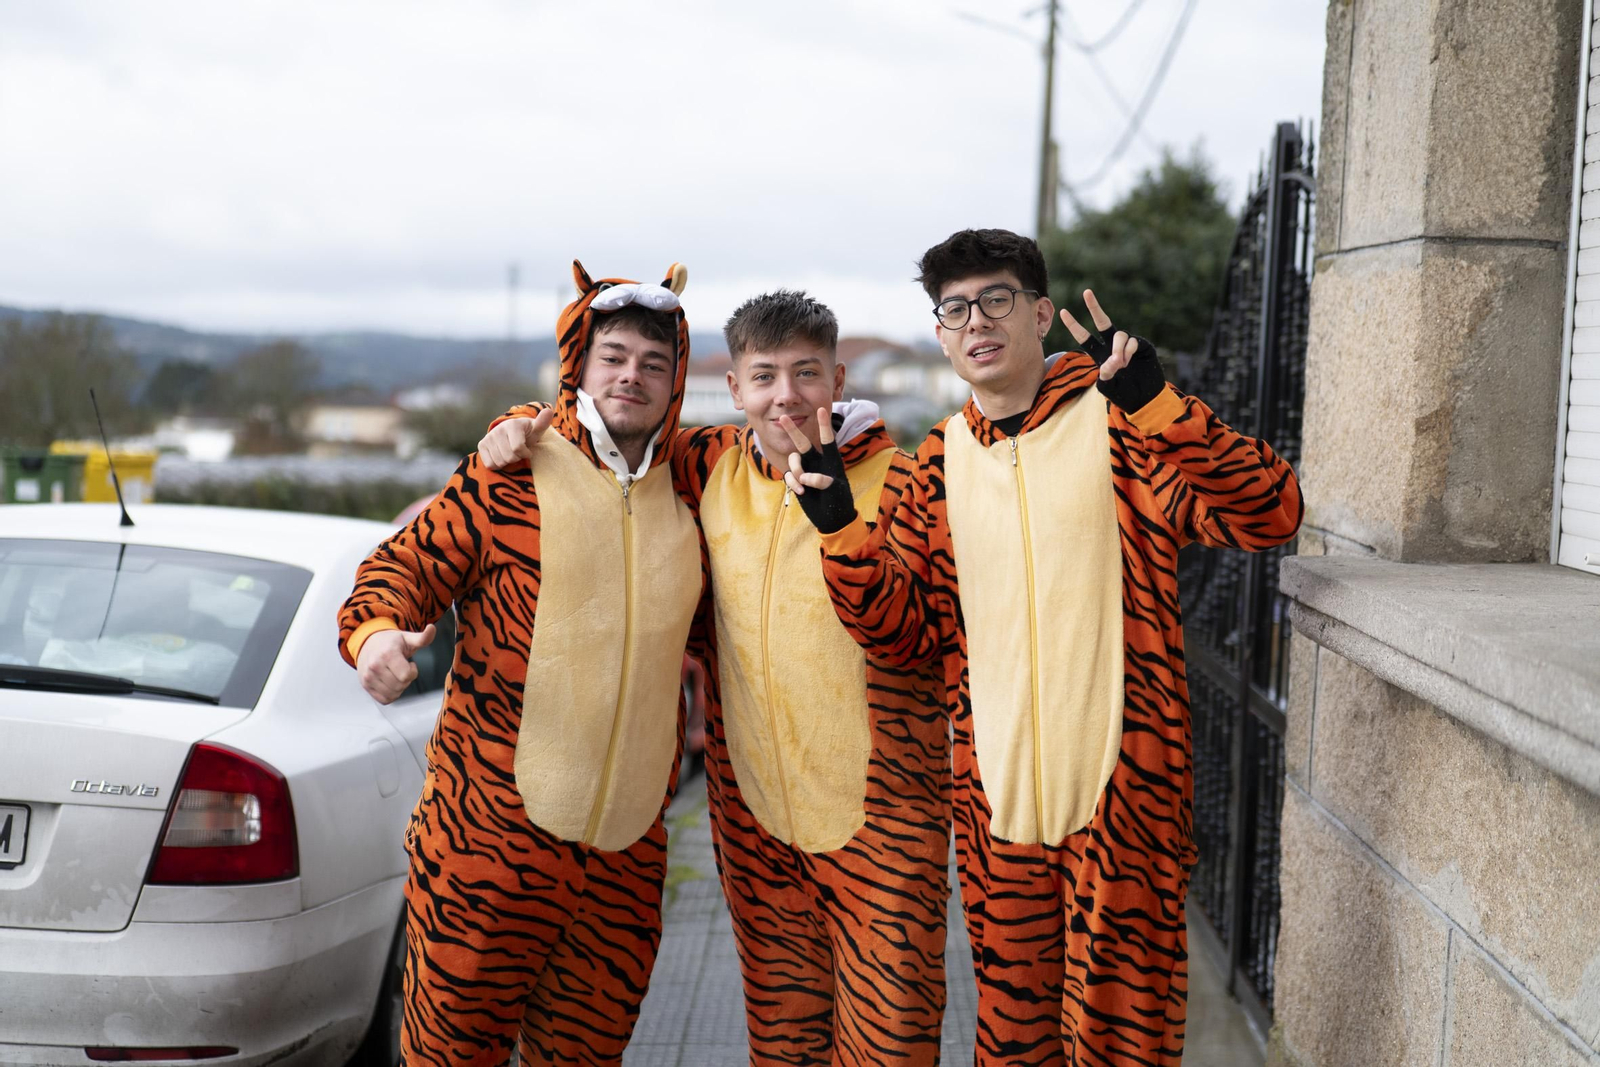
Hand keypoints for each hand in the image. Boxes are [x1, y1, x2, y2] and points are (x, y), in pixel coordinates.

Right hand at [356, 624, 434, 704]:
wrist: (368, 642)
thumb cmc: (390, 642)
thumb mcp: (407, 638)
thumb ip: (422, 638)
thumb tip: (432, 628)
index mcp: (387, 654)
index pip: (406, 676)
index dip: (413, 671)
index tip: (410, 664)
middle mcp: (375, 666)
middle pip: (400, 686)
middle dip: (406, 680)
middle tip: (401, 669)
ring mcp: (368, 677)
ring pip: (392, 695)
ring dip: (399, 688)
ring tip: (395, 675)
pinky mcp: (365, 686)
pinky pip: (384, 700)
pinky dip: (390, 695)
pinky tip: (390, 683)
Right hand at [478, 408, 553, 469]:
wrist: (512, 433)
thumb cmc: (527, 434)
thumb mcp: (537, 429)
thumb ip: (543, 423)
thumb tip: (549, 411)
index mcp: (512, 425)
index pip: (517, 448)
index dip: (525, 453)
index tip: (528, 449)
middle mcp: (498, 429)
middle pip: (509, 457)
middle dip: (517, 458)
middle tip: (518, 452)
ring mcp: (488, 437)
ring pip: (499, 462)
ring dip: (507, 462)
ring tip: (510, 453)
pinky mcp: (481, 445)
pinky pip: (490, 464)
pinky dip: (498, 465)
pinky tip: (502, 456)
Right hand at [779, 407, 856, 533]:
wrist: (832, 518)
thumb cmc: (840, 502)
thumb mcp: (837, 491)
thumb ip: (823, 481)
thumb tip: (806, 477)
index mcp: (831, 460)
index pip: (827, 440)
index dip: (824, 425)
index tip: (821, 409)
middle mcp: (817, 462)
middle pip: (802, 442)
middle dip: (792, 430)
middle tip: (784, 417)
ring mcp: (805, 470)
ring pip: (793, 460)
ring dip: (796, 471)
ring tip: (803, 485)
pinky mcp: (797, 480)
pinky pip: (789, 475)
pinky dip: (793, 482)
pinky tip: (801, 492)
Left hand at [1058, 288, 1164, 411]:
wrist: (1146, 397)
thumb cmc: (1124, 394)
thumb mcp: (1109, 387)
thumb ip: (1107, 374)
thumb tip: (1112, 360)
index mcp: (1100, 355)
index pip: (1084, 338)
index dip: (1074, 326)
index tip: (1063, 312)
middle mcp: (1112, 346)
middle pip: (1102, 322)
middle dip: (1094, 307)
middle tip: (1086, 292)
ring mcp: (1127, 344)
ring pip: (1118, 335)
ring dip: (1117, 349)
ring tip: (1120, 364)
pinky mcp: (1141, 344)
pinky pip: (1131, 341)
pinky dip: (1128, 351)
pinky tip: (1130, 360)